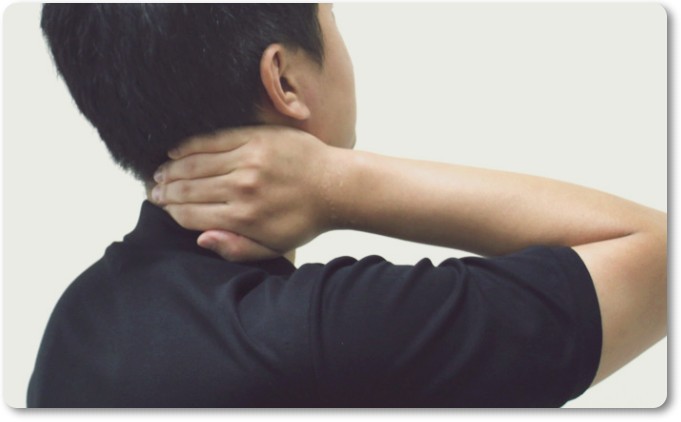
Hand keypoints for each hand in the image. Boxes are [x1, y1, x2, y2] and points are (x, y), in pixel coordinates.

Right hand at [151, 126, 332, 260]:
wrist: (334, 186)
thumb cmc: (302, 220)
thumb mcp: (272, 246)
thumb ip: (235, 247)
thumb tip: (200, 238)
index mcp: (243, 218)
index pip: (191, 214)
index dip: (171, 210)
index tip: (159, 205)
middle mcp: (241, 189)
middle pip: (188, 188)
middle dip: (166, 190)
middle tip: (153, 189)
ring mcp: (247, 160)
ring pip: (195, 163)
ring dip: (172, 168)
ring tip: (160, 171)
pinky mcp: (255, 138)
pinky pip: (213, 139)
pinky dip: (190, 145)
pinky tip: (177, 150)